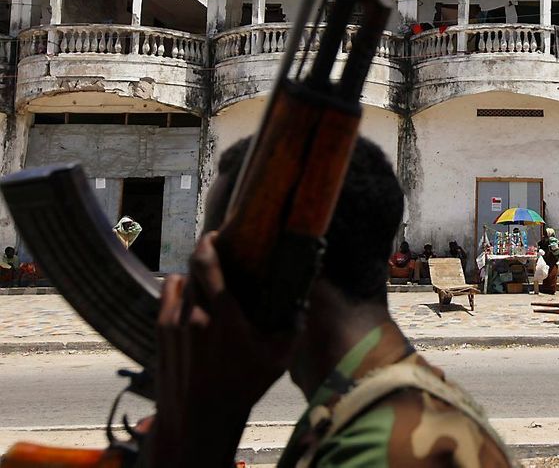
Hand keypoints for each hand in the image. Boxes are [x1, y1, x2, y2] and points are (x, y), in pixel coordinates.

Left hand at [149, 232, 297, 466]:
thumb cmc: (240, 389)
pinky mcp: (160, 332)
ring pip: (179, 280)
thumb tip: (303, 306)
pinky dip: (178, 290)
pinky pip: (167, 295)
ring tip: (205, 281)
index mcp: (224, 315)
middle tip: (219, 254)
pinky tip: (191, 299)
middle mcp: (195, 314)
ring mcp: (173, 322)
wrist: (197, 419)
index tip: (217, 234)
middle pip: (193, 267)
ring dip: (192, 275)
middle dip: (205, 256)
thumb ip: (292, 329)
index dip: (210, 242)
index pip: (208, 263)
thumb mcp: (276, 360)